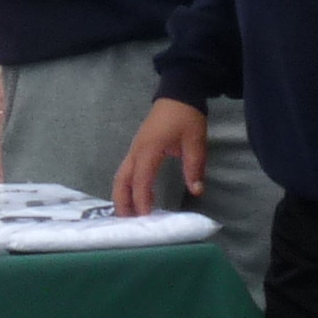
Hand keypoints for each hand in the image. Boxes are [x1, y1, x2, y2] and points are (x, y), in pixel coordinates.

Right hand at [114, 97, 209, 215]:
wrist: (178, 93)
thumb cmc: (186, 116)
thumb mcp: (196, 141)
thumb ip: (194, 167)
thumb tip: (196, 191)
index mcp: (149, 149)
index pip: (141, 179)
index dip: (141, 199)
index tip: (145, 218)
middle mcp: (136, 151)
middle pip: (122, 180)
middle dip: (123, 202)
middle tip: (129, 223)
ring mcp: (135, 149)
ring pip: (121, 176)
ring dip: (122, 196)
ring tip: (129, 216)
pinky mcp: (138, 149)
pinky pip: (127, 171)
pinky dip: (127, 187)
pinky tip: (135, 198)